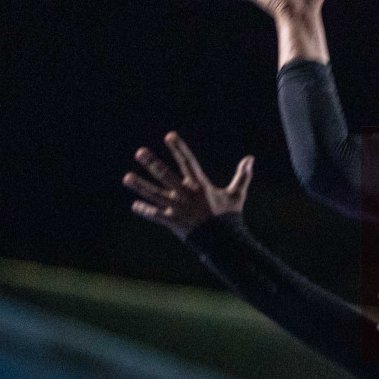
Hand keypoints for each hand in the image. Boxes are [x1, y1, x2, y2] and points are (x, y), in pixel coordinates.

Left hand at [124, 132, 252, 238]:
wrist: (224, 242)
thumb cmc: (230, 218)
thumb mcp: (237, 195)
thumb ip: (242, 176)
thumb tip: (251, 158)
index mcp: (200, 186)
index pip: (188, 162)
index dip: (179, 148)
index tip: (169, 135)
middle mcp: (186, 195)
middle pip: (166, 175)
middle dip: (152, 163)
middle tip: (139, 152)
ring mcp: (178, 208)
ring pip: (156, 194)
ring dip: (140, 186)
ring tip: (126, 177)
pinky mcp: (173, 222)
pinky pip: (156, 215)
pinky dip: (146, 211)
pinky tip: (134, 205)